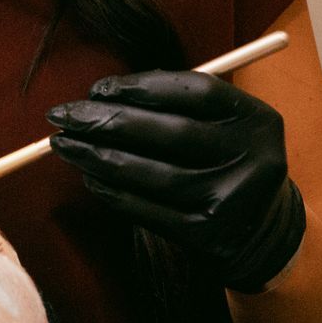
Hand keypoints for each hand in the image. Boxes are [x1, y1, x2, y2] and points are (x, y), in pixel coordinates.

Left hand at [45, 69, 305, 292]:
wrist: (257, 229)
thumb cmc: (218, 158)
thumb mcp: (216, 124)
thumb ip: (170, 104)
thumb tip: (98, 97)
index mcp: (256, 119)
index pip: (197, 91)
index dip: (142, 86)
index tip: (98, 88)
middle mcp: (254, 158)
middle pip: (173, 133)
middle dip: (108, 121)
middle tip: (63, 115)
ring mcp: (233, 200)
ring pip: (155, 174)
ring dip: (100, 157)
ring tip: (64, 145)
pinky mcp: (210, 236)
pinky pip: (150, 210)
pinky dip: (113, 193)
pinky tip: (88, 177)